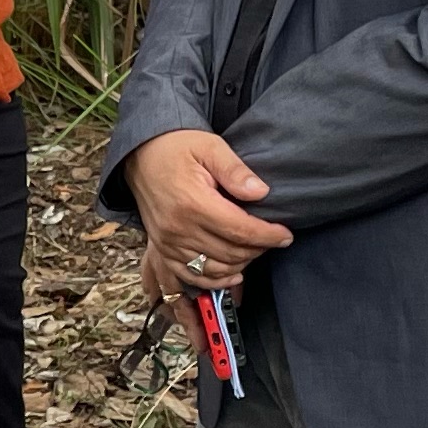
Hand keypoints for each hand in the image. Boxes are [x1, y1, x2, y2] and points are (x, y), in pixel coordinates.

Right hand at [127, 129, 291, 325]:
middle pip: (230, 253)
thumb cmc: (178, 148)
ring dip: (241, 264)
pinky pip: (190, 277)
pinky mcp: (161, 249)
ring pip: (215, 269)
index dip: (268, 236)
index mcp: (193, 203)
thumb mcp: (210, 147)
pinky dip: (215, 281)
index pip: (240, 230)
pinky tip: (234, 274)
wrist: (142, 155)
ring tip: (255, 249)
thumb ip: (236, 171)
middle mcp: (178, 228)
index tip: (285, 235)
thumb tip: (261, 192)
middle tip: (273, 238)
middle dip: (258, 249)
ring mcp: (167, 243)